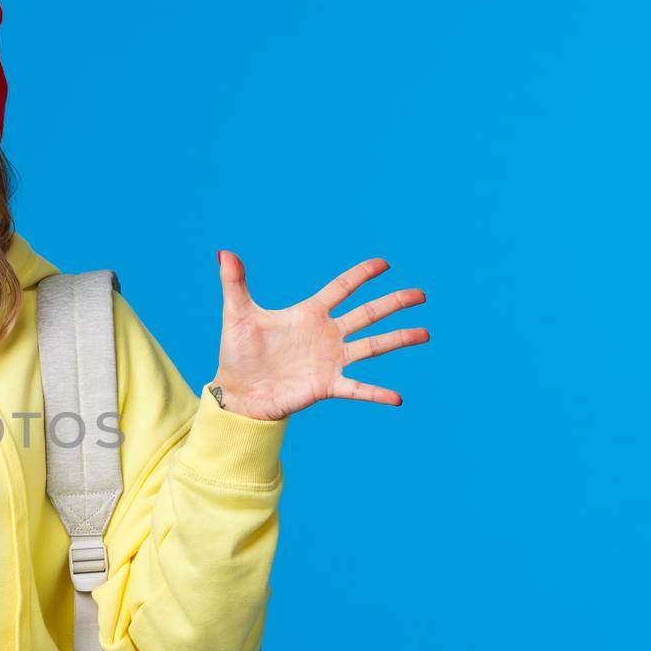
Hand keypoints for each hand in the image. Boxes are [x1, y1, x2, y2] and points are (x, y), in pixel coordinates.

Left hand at [207, 250, 428, 420]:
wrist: (238, 391)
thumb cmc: (237, 353)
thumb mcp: (237, 315)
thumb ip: (234, 283)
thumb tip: (224, 252)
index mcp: (309, 314)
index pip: (341, 289)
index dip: (361, 275)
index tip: (385, 263)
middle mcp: (326, 334)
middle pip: (367, 314)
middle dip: (394, 303)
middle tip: (421, 294)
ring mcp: (330, 360)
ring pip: (372, 345)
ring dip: (399, 339)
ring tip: (426, 333)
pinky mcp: (327, 385)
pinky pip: (358, 389)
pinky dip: (376, 393)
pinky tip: (397, 398)